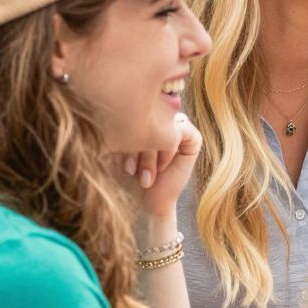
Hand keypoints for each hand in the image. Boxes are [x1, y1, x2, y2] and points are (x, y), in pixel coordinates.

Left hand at [118, 112, 198, 226]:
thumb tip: (117, 105)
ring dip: (152, 151)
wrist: (145, 202)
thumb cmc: (124, 176)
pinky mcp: (193, 138)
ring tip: (143, 174)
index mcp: (142, 115)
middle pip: (149, 116)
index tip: (115, 158)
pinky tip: (162, 168)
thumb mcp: (114, 147)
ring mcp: (178, 126)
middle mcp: (161, 118)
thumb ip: (118, 125)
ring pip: (165, 125)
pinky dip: (169, 150)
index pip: (133, 110)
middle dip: (137, 144)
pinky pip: (182, 131)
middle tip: (131, 170)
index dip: (123, 132)